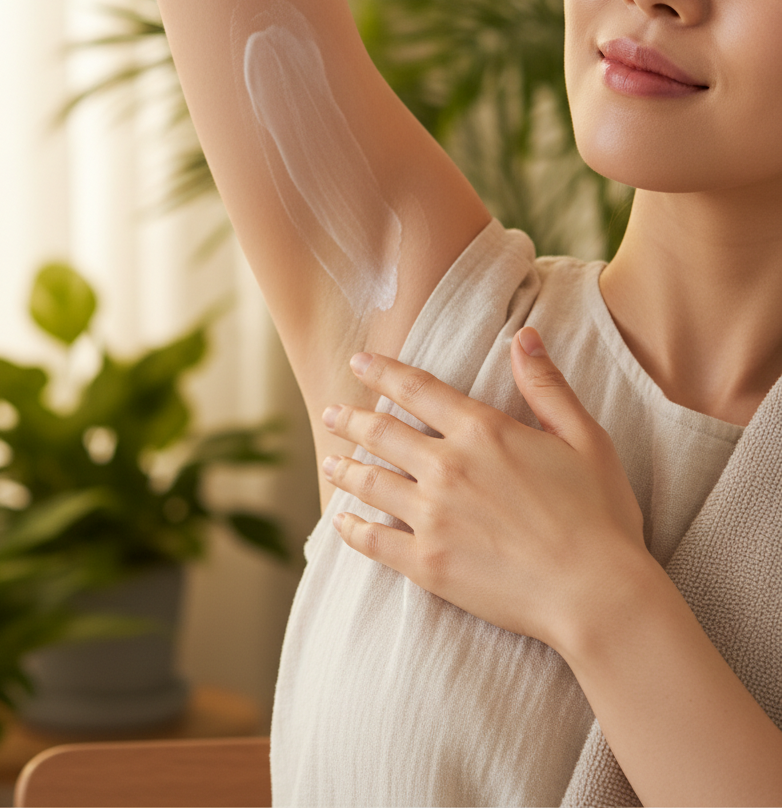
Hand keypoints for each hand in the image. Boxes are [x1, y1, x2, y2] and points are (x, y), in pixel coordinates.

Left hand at [321, 327, 648, 652]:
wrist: (597, 594)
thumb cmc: (599, 516)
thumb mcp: (584, 439)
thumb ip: (546, 386)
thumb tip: (524, 335)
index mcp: (483, 432)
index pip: (417, 390)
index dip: (382, 372)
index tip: (358, 362)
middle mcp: (447, 467)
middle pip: (381, 433)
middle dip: (350, 419)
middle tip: (330, 413)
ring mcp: (432, 516)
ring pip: (369, 481)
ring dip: (344, 468)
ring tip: (329, 462)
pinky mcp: (427, 563)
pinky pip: (373, 540)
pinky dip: (351, 527)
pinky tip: (341, 521)